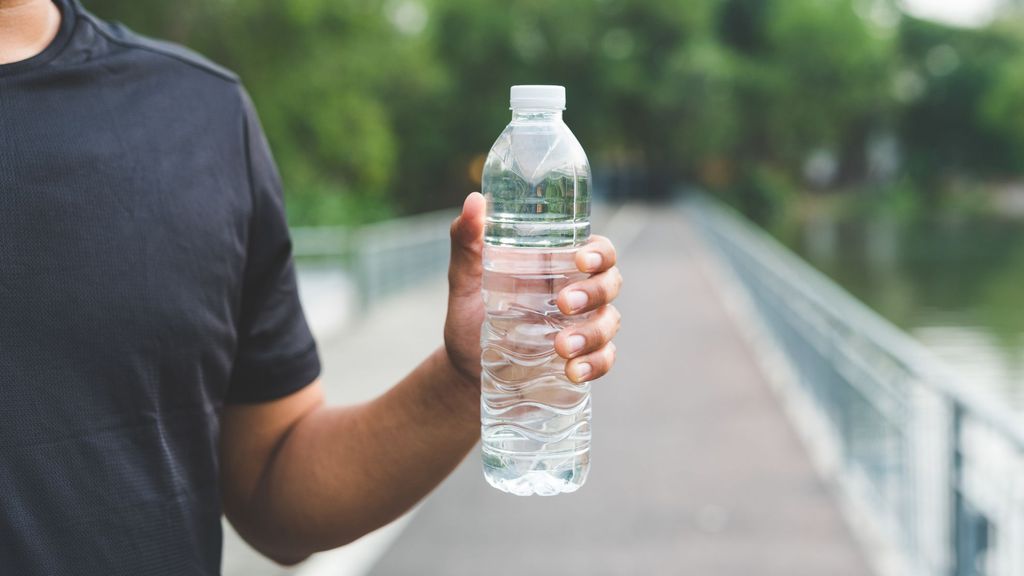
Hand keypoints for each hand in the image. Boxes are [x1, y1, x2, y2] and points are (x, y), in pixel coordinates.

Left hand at [443, 192, 621, 385]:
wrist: (465, 373)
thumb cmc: (470, 320)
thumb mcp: (465, 283)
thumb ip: (467, 244)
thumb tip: (473, 201)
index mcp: (557, 266)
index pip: (596, 250)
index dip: (599, 253)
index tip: (580, 261)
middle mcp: (577, 292)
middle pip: (610, 283)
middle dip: (594, 293)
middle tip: (563, 304)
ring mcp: (583, 327)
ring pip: (610, 322)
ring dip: (592, 334)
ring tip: (562, 348)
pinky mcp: (582, 359)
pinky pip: (604, 359)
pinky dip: (595, 364)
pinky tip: (573, 372)